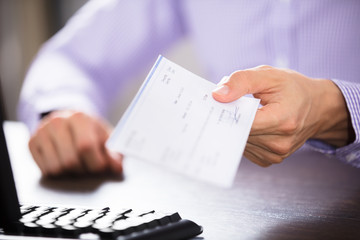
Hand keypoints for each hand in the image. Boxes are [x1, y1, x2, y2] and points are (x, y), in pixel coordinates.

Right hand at [28, 110, 122, 176]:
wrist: (68, 120)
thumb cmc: (90, 130)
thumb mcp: (105, 137)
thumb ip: (113, 153)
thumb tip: (117, 168)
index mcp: (79, 118)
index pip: (85, 146)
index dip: (96, 163)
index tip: (102, 166)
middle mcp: (58, 122)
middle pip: (70, 161)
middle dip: (84, 170)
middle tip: (89, 165)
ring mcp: (42, 132)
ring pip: (57, 168)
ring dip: (70, 173)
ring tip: (77, 163)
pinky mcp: (32, 143)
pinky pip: (45, 170)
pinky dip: (57, 172)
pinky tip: (64, 162)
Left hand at [212, 65, 350, 166]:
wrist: (318, 107)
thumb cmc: (293, 89)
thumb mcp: (269, 75)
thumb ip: (242, 81)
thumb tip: (217, 95)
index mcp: (283, 120)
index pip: (243, 122)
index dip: (227, 112)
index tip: (217, 103)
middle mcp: (280, 142)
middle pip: (240, 133)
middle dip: (230, 118)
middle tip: (228, 104)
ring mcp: (277, 154)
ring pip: (240, 142)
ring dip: (237, 128)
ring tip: (245, 113)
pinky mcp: (272, 160)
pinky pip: (246, 149)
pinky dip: (244, 137)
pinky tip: (251, 125)